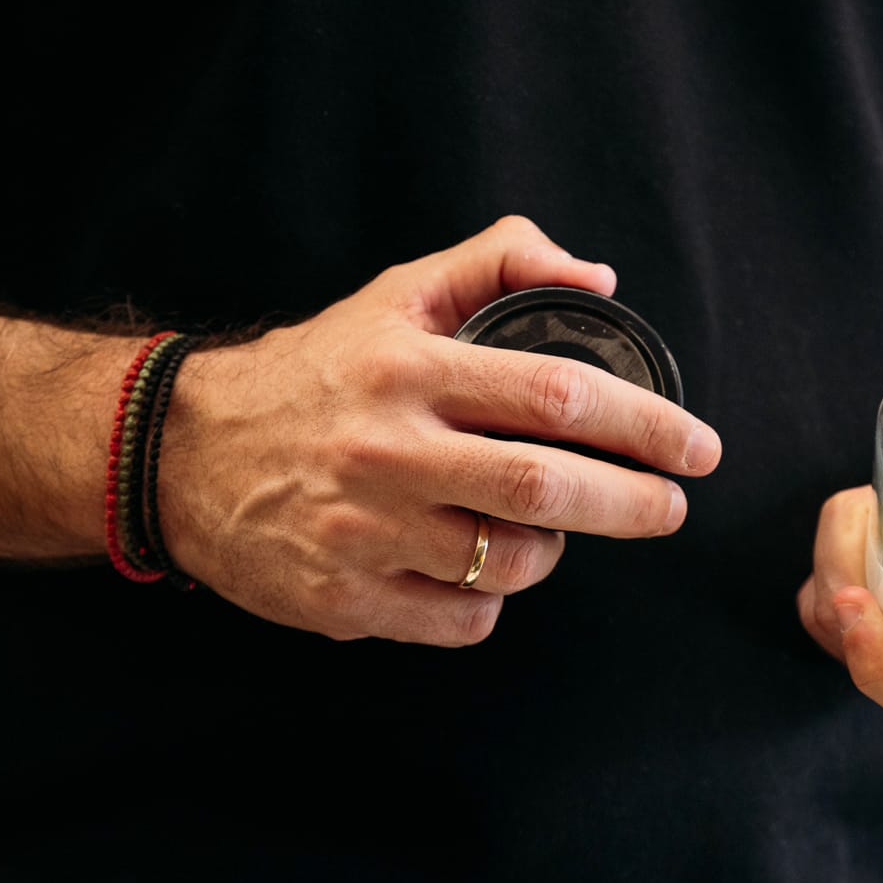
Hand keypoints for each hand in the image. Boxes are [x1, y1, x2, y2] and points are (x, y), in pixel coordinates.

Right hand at [159, 216, 720, 645]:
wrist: (185, 454)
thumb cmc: (316, 374)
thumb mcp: (398, 297)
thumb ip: (498, 264)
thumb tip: (597, 278)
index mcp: (410, 371)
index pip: (557, 395)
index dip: (645, 425)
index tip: (696, 447)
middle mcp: (387, 452)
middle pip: (545, 489)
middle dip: (633, 504)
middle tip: (672, 506)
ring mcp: (365, 534)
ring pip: (511, 563)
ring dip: (553, 550)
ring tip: (547, 527)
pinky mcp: (346, 600)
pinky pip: (465, 618)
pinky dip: (492, 599)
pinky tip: (476, 567)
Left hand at [796, 462, 882, 742]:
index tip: (862, 611)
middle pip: (858, 659)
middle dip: (839, 606)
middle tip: (852, 534)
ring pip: (827, 617)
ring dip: (831, 560)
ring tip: (869, 503)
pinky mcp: (873, 579)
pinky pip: (822, 579)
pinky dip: (832, 541)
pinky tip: (866, 505)